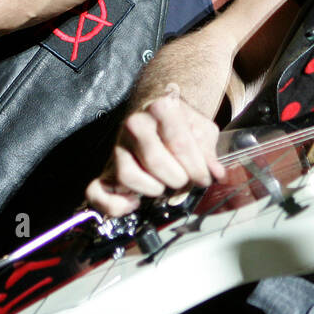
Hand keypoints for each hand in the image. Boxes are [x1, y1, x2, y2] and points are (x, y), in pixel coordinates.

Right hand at [86, 90, 226, 216]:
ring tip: (163, 184)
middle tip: (184, 179)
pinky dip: (115, 205)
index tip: (204, 178)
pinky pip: (97, 192)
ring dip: (153, 188)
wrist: (155, 116)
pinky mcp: (106, 167)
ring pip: (128, 175)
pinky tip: (134, 202)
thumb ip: (209, 152)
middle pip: (156, 162)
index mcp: (161, 108)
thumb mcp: (202, 130)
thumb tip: (216, 174)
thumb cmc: (180, 124)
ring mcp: (118, 146)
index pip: (180, 144)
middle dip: (177, 179)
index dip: (196, 168)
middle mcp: (135, 123)